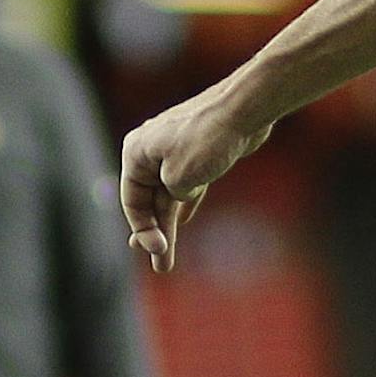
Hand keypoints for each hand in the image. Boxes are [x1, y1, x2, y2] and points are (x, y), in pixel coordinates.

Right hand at [119, 80, 273, 273]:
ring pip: (169, 195)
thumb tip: (177, 200)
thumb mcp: (180, 180)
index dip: (142, 230)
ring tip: (169, 258)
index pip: (131, 201)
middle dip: (156, 234)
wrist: (244, 110)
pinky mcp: (198, 153)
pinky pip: (186, 186)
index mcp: (136, 152)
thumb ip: (171, 198)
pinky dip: (185, 205)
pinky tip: (182, 223)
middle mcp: (151, 151)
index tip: (158, 249)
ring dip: (170, 225)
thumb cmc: (208, 139)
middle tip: (161, 266)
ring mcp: (174, 152)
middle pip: (149, 201)